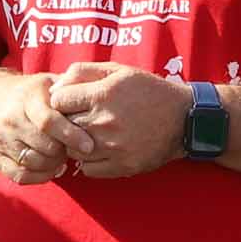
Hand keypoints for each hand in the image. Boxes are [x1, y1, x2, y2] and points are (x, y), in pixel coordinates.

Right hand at [0, 73, 95, 184]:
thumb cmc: (32, 94)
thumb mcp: (49, 82)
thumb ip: (71, 88)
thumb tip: (94, 97)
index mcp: (27, 98)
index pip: (48, 121)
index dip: (71, 136)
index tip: (89, 146)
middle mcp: (10, 119)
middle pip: (45, 146)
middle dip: (65, 151)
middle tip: (75, 149)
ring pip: (34, 162)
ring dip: (54, 164)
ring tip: (61, 156)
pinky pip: (20, 176)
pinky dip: (39, 177)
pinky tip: (49, 168)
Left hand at [44, 61, 188, 179]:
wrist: (185, 118)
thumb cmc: (148, 91)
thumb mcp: (119, 72)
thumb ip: (83, 72)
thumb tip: (55, 86)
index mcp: (103, 94)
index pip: (57, 101)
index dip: (61, 101)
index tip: (72, 102)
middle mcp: (105, 121)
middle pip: (62, 126)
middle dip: (67, 122)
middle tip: (81, 119)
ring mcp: (112, 147)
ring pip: (72, 150)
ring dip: (76, 144)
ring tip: (92, 135)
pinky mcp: (121, 166)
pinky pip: (87, 169)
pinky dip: (89, 162)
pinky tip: (100, 150)